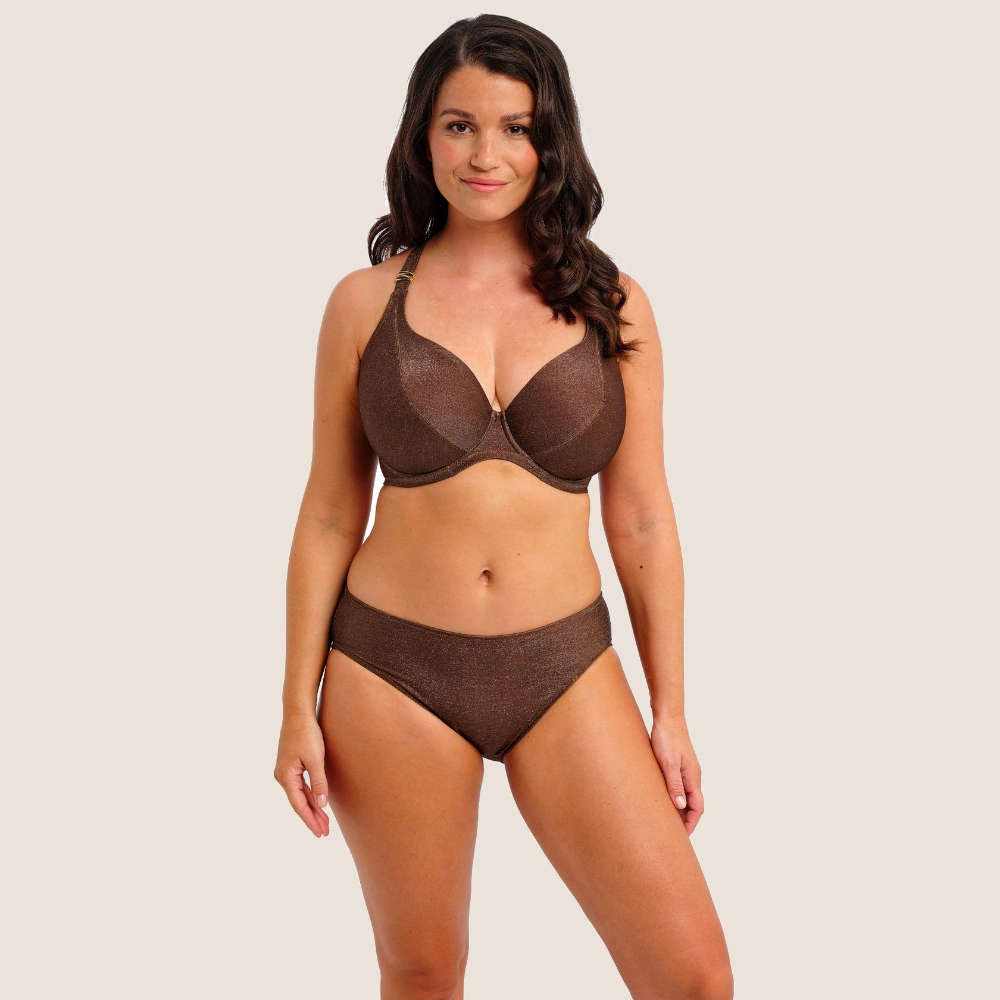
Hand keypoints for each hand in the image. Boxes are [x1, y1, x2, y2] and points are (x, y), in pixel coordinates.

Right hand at [274, 714, 330, 837]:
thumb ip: (319, 782)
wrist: (298, 713)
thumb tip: (322, 805)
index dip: (310, 820)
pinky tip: (318, 802)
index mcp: (286, 777)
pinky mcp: (290, 765)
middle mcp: (282, 776)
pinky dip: (310, 795)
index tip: (320, 833)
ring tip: (324, 822)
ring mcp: (285, 771)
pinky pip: (300, 786)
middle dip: (312, 818)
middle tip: (325, 832)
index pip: (299, 805)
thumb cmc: (306, 734)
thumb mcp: (315, 759)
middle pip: (299, 803)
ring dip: (312, 807)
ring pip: (300, 795)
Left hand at [650, 714, 703, 834]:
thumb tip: (680, 806)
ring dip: (680, 810)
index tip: (682, 838)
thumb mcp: (668, 762)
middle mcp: (693, 775)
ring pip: (686, 796)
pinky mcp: (679, 764)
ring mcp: (686, 770)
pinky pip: (680, 786)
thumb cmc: (667, 738)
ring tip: (666, 821)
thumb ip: (674, 784)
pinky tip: (662, 799)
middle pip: (693, 804)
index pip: (697, 807)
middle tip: (672, 834)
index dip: (691, 823)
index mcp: (692, 777)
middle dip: (685, 820)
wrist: (668, 716)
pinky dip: (674, 797)